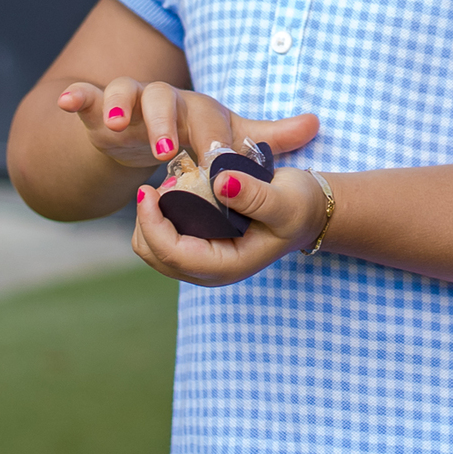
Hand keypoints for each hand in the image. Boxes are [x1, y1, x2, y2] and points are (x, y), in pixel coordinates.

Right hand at [56, 76, 317, 172]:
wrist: (146, 134)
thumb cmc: (194, 136)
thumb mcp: (229, 136)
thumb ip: (268, 136)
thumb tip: (316, 123)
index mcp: (198, 109)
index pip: (208, 119)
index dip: (212, 141)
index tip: (218, 166)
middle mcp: (164, 100)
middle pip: (166, 99)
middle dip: (166, 124)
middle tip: (167, 152)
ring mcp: (129, 102)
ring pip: (125, 91)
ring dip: (121, 105)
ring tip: (117, 126)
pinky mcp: (99, 109)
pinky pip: (87, 96)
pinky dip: (76, 96)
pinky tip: (68, 102)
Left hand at [132, 160, 333, 286]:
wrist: (306, 211)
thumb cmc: (298, 207)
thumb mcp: (285, 199)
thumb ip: (255, 195)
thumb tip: (221, 183)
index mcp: (227, 266)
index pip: (173, 253)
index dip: (152, 223)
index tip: (147, 189)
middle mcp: (210, 270)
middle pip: (154, 255)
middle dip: (147, 221)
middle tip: (161, 183)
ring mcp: (202, 262)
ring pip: (153, 248)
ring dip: (151, 218)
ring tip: (170, 185)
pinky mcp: (198, 247)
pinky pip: (163, 237)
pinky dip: (160, 216)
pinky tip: (176, 191)